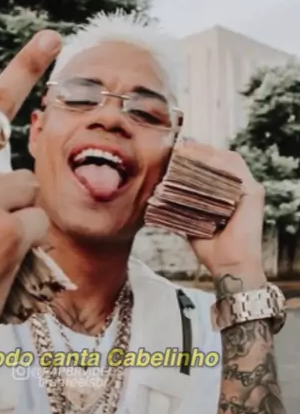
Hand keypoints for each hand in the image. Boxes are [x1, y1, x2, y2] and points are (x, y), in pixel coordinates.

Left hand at [181, 140, 266, 288]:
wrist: (228, 266)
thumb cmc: (212, 250)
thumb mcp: (192, 224)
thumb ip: (183, 208)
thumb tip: (159, 196)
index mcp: (229, 195)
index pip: (214, 167)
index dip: (197, 157)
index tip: (176, 152)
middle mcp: (241, 189)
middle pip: (221, 159)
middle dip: (200, 151)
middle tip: (179, 147)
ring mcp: (249, 189)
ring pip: (228, 160)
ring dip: (207, 153)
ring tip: (186, 151)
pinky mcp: (254, 193)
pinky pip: (236, 171)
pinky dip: (218, 163)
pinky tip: (200, 160)